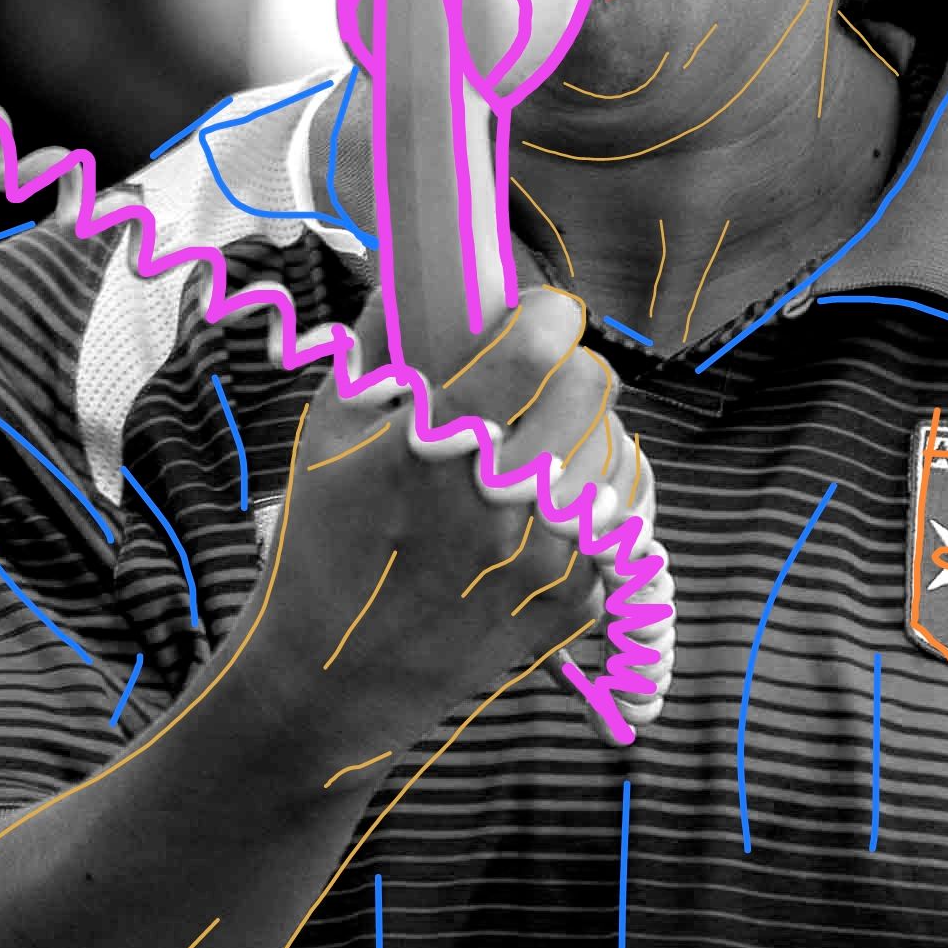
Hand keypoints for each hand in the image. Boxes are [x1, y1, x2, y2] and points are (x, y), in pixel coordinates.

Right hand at [240, 286, 649, 768]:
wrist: (331, 678)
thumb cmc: (321, 543)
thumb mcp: (325, 431)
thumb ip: (377, 341)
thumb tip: (415, 270)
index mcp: (435, 447)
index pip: (539, 347)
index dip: (549, 314)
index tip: (540, 316)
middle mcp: (499, 501)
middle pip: (592, 388)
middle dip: (569, 369)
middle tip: (542, 380)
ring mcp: (545, 557)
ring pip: (617, 449)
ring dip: (588, 432)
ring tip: (549, 442)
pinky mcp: (574, 602)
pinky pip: (625, 517)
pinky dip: (602, 495)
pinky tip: (566, 493)